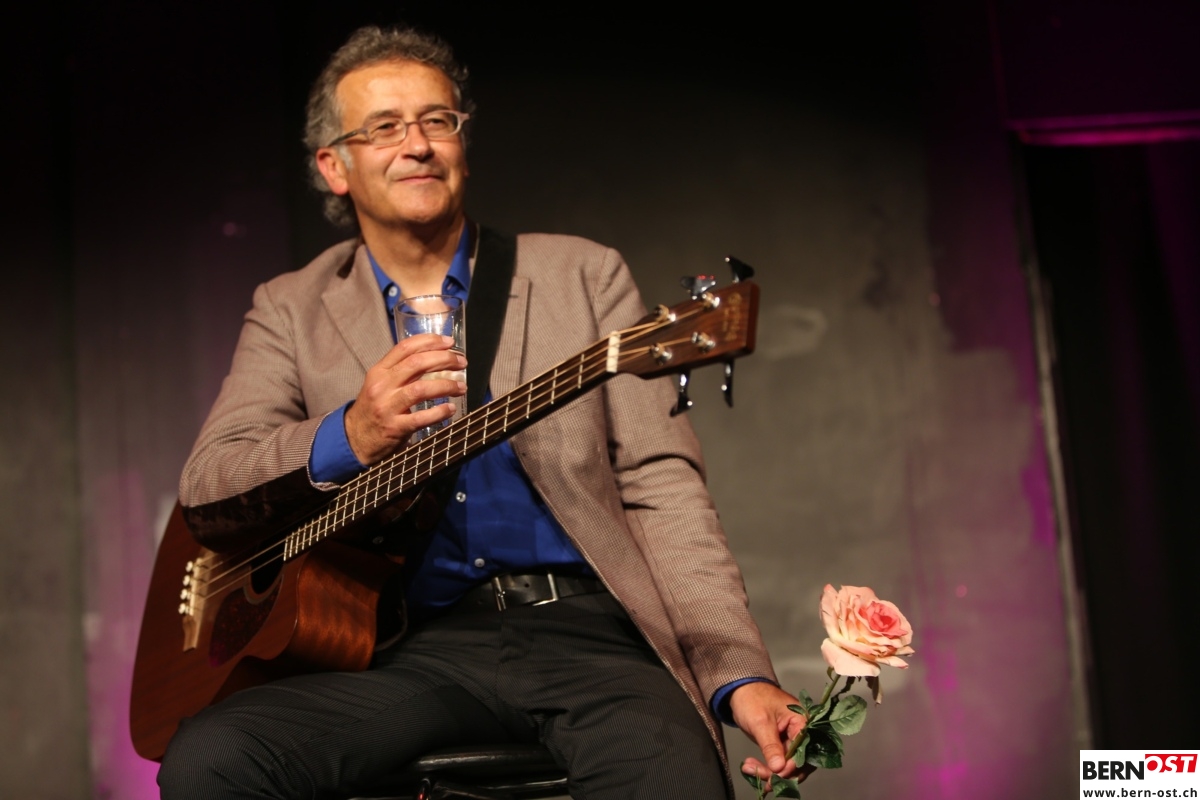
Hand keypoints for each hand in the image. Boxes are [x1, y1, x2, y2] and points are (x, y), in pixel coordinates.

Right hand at [344, 333, 465, 463]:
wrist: (354, 438)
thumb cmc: (373, 408)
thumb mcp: (381, 384)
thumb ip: (401, 371)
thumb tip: (435, 358)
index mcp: (379, 371)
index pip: (405, 347)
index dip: (430, 341)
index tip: (449, 342)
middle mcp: (382, 386)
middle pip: (416, 364)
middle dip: (444, 360)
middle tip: (461, 363)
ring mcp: (387, 407)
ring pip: (420, 389)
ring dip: (446, 386)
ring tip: (462, 387)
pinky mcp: (394, 427)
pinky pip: (421, 417)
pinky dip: (439, 412)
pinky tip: (450, 409)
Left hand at [728, 682, 813, 782]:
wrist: (740, 691)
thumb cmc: (752, 699)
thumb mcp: (761, 722)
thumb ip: (771, 746)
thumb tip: (779, 768)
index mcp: (802, 721)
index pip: (804, 750)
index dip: (792, 766)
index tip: (777, 774)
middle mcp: (801, 732)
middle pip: (799, 762)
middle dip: (781, 773)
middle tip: (763, 779)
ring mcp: (791, 739)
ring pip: (787, 765)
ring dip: (770, 772)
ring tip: (750, 769)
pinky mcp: (781, 745)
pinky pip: (778, 762)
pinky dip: (766, 767)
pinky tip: (751, 767)